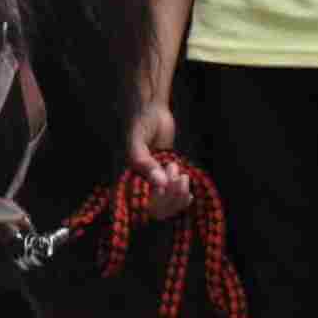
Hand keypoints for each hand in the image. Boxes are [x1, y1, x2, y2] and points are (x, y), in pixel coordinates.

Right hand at [124, 96, 190, 217]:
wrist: (152, 109)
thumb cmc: (140, 122)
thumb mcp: (138, 140)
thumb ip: (144, 162)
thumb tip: (159, 185)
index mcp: (128, 177)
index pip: (141, 203)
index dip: (155, 202)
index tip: (164, 188)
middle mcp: (140, 182)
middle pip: (156, 208)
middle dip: (171, 198)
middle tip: (179, 177)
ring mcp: (154, 180)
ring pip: (167, 204)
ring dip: (178, 195)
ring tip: (182, 175)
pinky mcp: (166, 176)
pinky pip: (174, 196)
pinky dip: (182, 198)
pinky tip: (188, 194)